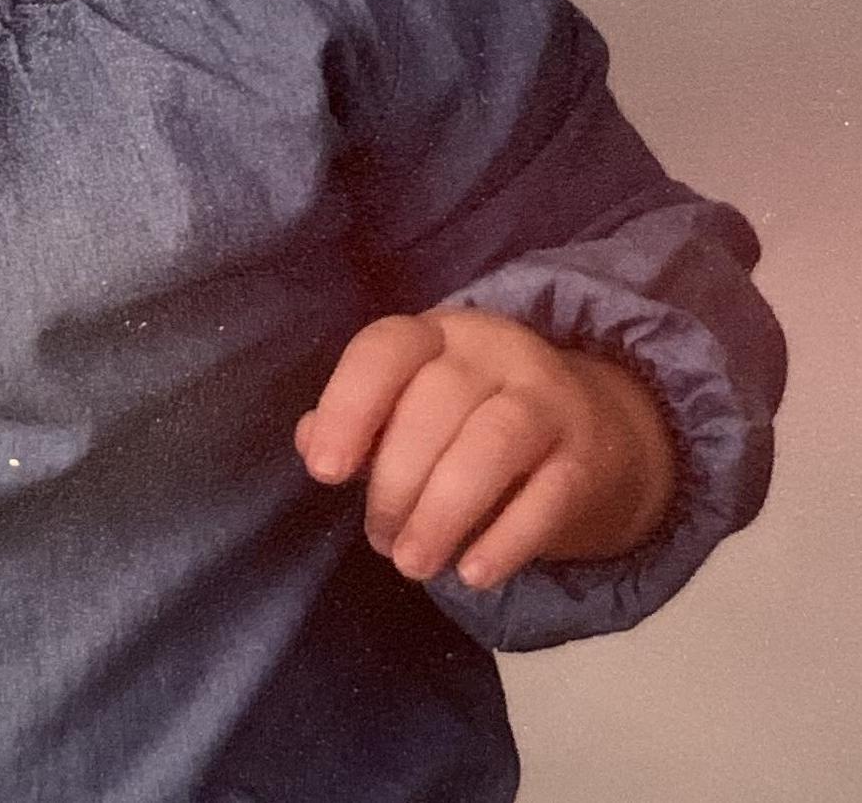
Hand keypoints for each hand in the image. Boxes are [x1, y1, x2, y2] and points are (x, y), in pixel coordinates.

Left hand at [293, 307, 676, 591]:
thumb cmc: (475, 420)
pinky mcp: (588, 457)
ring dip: (443, 512)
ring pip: (491, 445)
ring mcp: (549, 399)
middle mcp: (494, 352)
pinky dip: (505, 540)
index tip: (323, 471)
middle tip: (379, 538)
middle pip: (436, 404)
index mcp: (438, 334)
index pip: (387, 349)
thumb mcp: (414, 406)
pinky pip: (548, 498)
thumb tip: (309, 442)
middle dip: (396, 481)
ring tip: (412, 563)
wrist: (598, 434)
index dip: (348, 406)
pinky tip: (473, 574)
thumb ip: (361, 421)